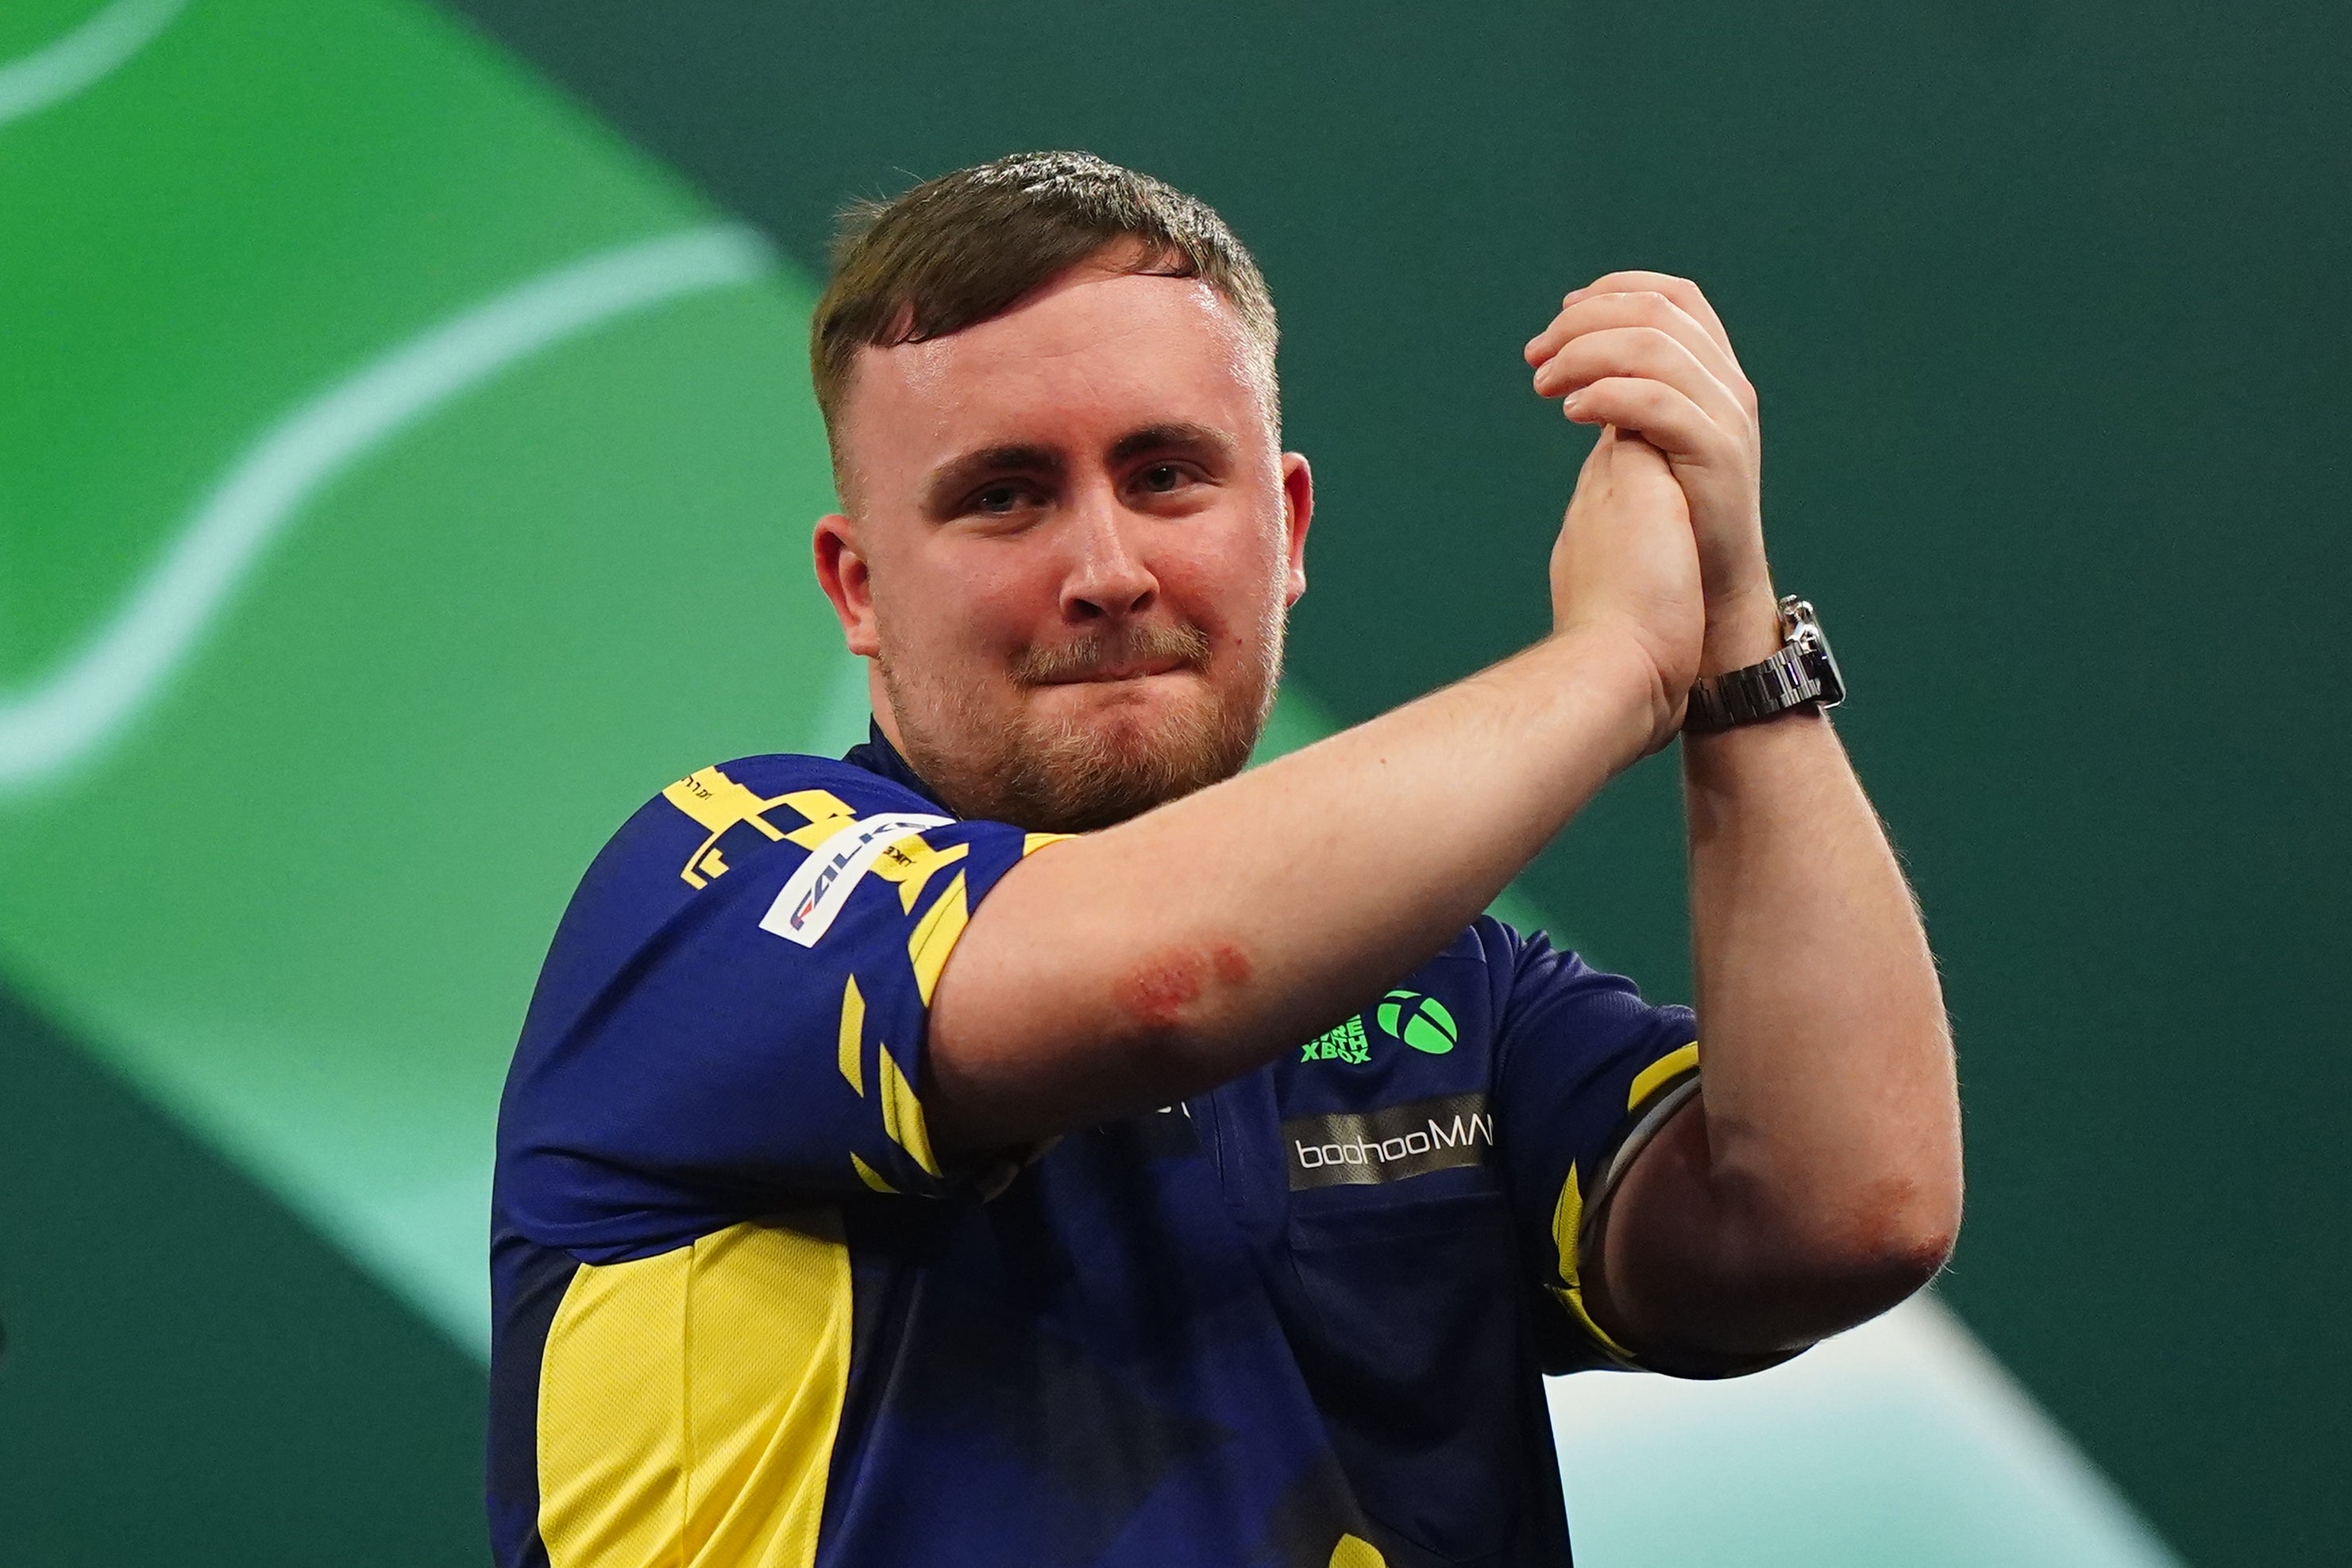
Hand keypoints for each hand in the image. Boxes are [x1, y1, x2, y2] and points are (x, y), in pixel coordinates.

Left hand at [1526, 273, 1779, 677]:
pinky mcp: (1717, 458)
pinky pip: (1657, 404)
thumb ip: (1625, 400)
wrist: (1709, 599)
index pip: (1675, 298)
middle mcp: (1728, 387)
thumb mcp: (1647, 447)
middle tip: (1536, 357)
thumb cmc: (1670, 528)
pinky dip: (1607, 396)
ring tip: (1544, 386)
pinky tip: (1571, 413)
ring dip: (1585, 356)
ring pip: (1653, 350)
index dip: (1616, 290)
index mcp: (1714, 376)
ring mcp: (1727, 420)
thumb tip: (1578, 365)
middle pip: (1655, 315)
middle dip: (1584, 325)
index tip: (1561, 314)